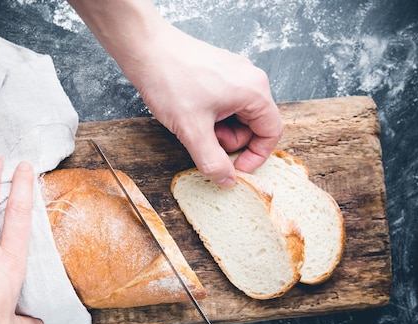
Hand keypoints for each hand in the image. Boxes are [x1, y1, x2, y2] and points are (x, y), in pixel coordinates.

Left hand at [67, 0, 281, 187]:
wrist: (146, 49)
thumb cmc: (170, 80)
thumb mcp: (193, 131)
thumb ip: (212, 161)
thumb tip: (227, 181)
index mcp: (254, 91)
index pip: (271, 132)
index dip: (255, 157)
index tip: (235, 169)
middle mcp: (250, 78)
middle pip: (254, 125)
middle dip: (230, 141)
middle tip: (205, 141)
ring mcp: (235, 73)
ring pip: (237, 115)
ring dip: (219, 129)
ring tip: (194, 125)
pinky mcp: (219, 72)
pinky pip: (225, 103)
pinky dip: (212, 116)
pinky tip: (191, 114)